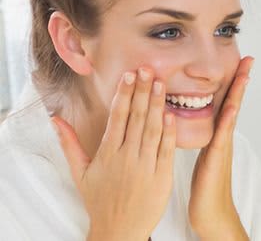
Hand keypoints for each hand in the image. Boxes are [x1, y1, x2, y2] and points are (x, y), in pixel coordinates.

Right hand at [52, 68, 174, 240]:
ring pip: (153, 129)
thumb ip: (70, 144)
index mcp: (107, 153)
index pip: (117, 117)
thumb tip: (56, 120)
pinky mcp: (162, 175)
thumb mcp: (81, 173)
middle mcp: (126, 157)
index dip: (124, 94)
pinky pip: (166, 149)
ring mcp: (145, 165)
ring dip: (157, 104)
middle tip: (147, 69)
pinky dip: (169, 131)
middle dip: (142, 91)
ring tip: (160, 83)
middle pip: (136, 118)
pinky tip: (171, 114)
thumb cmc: (100, 200)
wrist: (119, 229)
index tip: (129, 75)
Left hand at [189, 56, 251, 240]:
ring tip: (244, 72)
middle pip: (234, 102)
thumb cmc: (206, 188)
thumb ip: (207, 139)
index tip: (240, 62)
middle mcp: (224, 137)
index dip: (232, 82)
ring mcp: (223, 147)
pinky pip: (222, 135)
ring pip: (231, 114)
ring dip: (238, 93)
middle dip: (241, 79)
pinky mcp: (217, 159)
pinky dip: (228, 119)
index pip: (225, 102)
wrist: (212, 213)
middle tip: (249, 58)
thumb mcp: (205, 157)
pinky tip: (231, 106)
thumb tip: (201, 125)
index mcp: (218, 135)